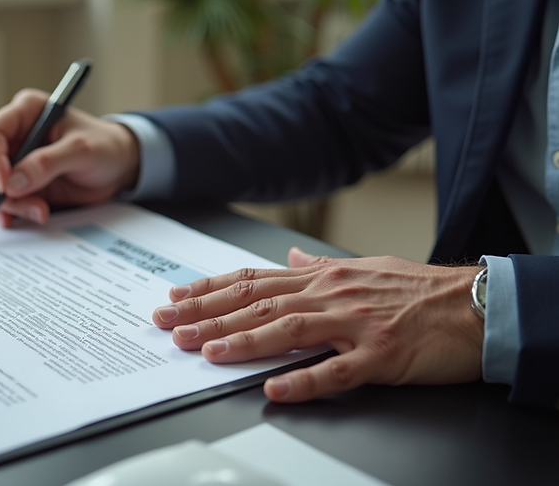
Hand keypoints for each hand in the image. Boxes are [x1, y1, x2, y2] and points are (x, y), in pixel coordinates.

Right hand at [0, 88, 139, 226]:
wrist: (119, 166)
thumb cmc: (104, 146)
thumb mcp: (81, 150)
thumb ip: (47, 163)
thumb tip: (13, 183)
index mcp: (26, 113)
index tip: (5, 183)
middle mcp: (15, 137)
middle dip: (2, 191)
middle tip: (31, 205)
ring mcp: (16, 163)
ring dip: (12, 206)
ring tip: (40, 212)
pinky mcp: (22, 186)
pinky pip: (5, 203)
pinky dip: (12, 214)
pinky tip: (26, 218)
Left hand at [152, 247, 483, 402]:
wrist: (476, 305)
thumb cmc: (420, 288)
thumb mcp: (364, 267)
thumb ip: (322, 267)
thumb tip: (292, 259)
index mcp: (323, 277)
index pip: (252, 281)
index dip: (209, 288)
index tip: (175, 297)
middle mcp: (331, 294)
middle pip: (258, 303)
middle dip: (208, 314)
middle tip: (170, 326)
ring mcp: (355, 323)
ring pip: (288, 329)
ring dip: (242, 340)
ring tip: (206, 350)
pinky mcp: (381, 355)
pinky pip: (336, 370)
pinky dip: (303, 380)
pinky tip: (274, 387)